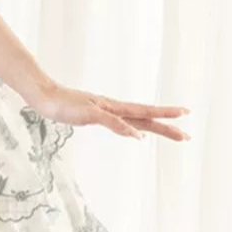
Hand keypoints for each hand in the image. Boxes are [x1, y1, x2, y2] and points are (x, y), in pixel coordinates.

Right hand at [28, 81, 191, 141]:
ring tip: (177, 129)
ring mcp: (103, 109)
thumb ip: (102, 120)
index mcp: (113, 109)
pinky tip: (138, 136)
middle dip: (168, 123)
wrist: (44, 94)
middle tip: (187, 135)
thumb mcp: (87, 115)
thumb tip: (116, 125)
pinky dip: (126, 128)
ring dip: (158, 122)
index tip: (182, 119)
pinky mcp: (91, 113)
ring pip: (137, 116)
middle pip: (146, 115)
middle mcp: (113, 107)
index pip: (143, 114)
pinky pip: (112, 122)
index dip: (163, 116)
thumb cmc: (63, 105)